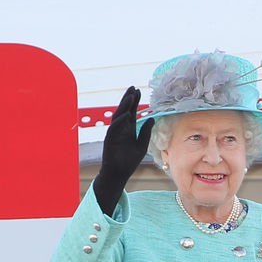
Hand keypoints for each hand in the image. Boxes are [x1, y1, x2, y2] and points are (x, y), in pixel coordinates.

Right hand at [92, 86, 152, 214]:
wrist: (119, 173)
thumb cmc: (129, 161)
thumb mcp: (141, 145)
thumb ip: (146, 132)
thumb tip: (152, 118)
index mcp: (128, 129)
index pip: (131, 112)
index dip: (134, 102)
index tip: (138, 91)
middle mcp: (121, 129)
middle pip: (124, 110)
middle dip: (129, 99)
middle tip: (133, 88)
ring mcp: (114, 133)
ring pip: (119, 116)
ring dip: (124, 106)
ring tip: (130, 97)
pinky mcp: (110, 140)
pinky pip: (114, 128)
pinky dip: (120, 121)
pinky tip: (126, 115)